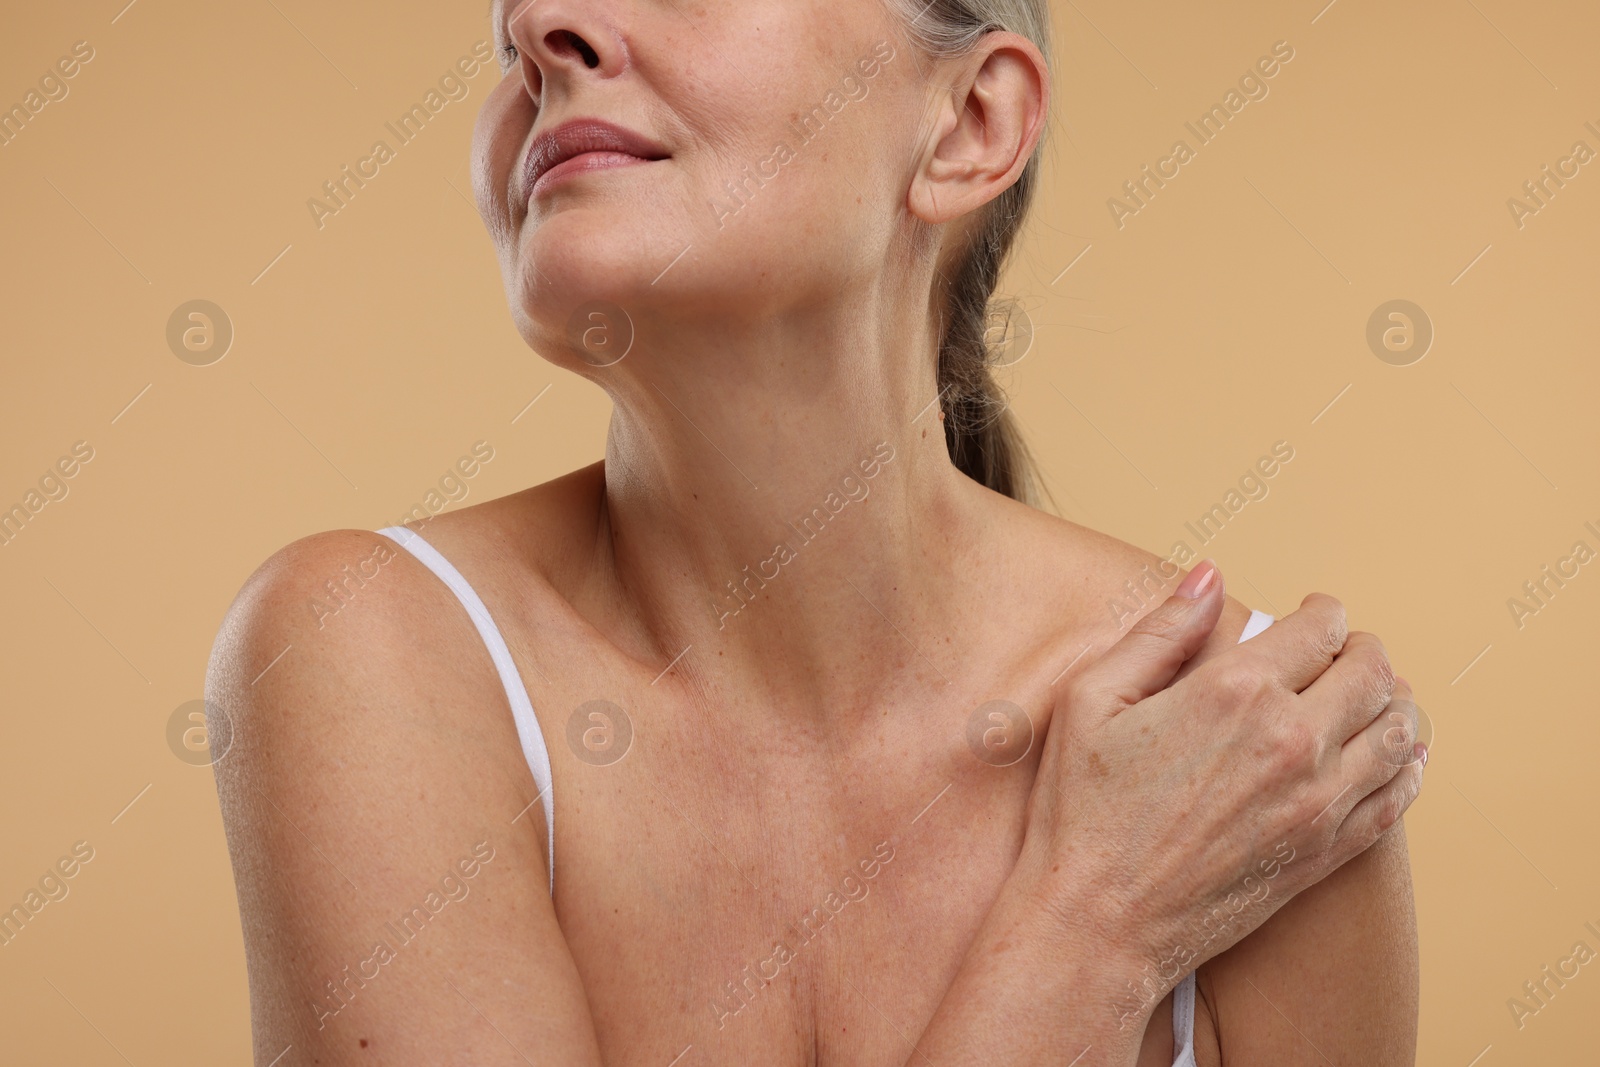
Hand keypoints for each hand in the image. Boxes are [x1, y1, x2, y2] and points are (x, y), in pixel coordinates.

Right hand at [1017, 562, 1424, 1019]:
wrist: (1098, 924)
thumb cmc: (1081, 811)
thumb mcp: (1092, 700)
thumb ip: (1159, 632)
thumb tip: (1209, 575)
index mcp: (1234, 692)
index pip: (1320, 627)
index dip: (1323, 611)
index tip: (1312, 614)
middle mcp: (1291, 741)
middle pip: (1374, 672)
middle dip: (1363, 650)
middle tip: (1342, 651)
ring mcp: (1317, 801)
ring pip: (1398, 731)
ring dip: (1393, 702)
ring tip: (1370, 697)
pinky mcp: (1326, 852)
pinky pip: (1397, 796)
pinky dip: (1405, 766)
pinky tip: (1390, 756)